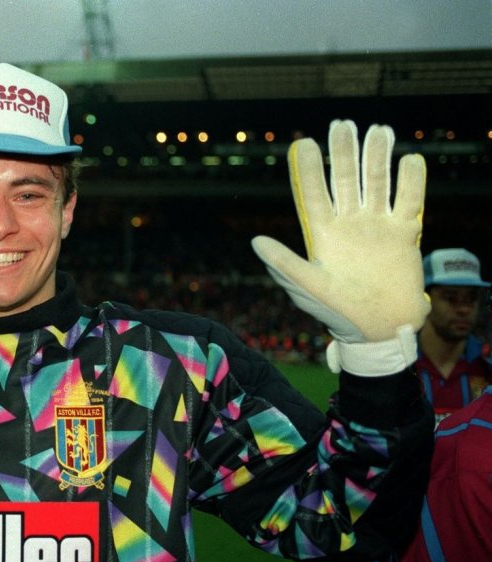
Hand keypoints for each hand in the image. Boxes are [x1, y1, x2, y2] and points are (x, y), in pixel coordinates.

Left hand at [251, 120, 428, 343]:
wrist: (381, 329)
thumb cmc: (338, 313)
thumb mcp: (308, 288)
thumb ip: (284, 264)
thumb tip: (255, 241)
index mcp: (322, 234)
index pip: (313, 194)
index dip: (308, 169)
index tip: (303, 143)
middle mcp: (348, 224)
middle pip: (345, 180)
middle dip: (343, 153)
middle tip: (342, 125)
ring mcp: (377, 226)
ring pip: (377, 183)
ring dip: (377, 157)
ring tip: (378, 130)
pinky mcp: (404, 234)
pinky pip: (409, 201)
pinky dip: (411, 180)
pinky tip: (410, 159)